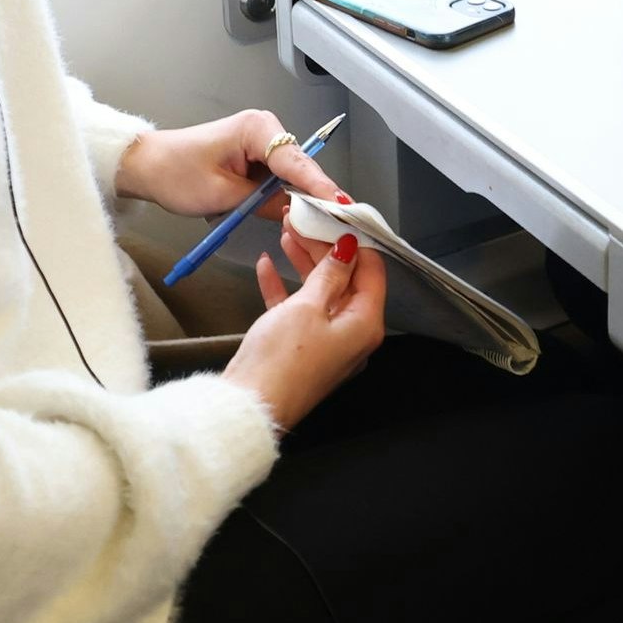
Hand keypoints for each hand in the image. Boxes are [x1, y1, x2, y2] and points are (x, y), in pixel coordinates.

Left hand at [115, 109, 332, 220]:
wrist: (147, 165)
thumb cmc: (175, 173)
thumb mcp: (222, 196)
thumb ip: (263, 203)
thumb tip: (296, 213)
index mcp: (257, 129)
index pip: (298, 162)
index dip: (321, 187)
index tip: (343, 206)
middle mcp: (264, 129)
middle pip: (301, 168)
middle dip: (314, 195)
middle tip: (333, 225)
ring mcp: (261, 141)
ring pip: (291, 175)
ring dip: (297, 197)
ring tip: (314, 224)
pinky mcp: (255, 155)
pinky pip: (278, 177)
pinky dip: (283, 195)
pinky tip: (291, 213)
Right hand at [226, 231, 385, 430]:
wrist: (250, 406)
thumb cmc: (283, 360)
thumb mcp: (308, 306)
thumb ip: (330, 274)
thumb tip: (348, 249)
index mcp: (365, 325)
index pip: (372, 272)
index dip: (358, 241)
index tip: (341, 216)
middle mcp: (351, 334)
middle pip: (345, 280)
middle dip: (325, 247)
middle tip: (307, 219)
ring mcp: (325, 342)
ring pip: (319, 292)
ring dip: (303, 262)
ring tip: (287, 231)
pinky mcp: (299, 348)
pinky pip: (297, 310)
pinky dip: (284, 287)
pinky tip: (267, 265)